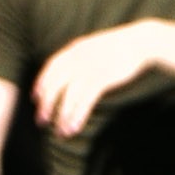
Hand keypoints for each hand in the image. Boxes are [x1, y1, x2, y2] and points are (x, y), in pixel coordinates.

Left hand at [34, 25, 155, 135]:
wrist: (139, 42)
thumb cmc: (118, 48)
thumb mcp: (94, 48)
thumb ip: (81, 57)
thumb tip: (71, 71)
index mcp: (75, 48)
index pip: (52, 66)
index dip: (42, 82)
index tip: (35, 98)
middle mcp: (78, 57)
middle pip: (56, 82)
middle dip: (47, 103)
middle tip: (41, 120)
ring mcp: (90, 67)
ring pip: (70, 95)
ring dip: (63, 115)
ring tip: (60, 132)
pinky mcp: (103, 78)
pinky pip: (86, 100)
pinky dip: (78, 115)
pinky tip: (74, 127)